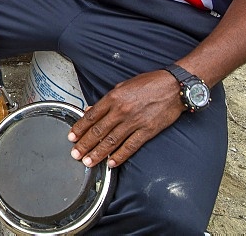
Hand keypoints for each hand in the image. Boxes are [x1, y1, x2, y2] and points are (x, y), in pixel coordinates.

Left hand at [67, 69, 183, 167]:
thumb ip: (107, 100)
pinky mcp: (147, 131)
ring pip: (111, 141)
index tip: (71, 137)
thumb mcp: (122, 86)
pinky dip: (120, 156)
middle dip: (85, 144)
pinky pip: (130, 146)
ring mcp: (134, 122)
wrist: (174, 87)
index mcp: (113, 98)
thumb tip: (91, 110)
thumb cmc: (149, 83)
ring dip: (98, 153)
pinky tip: (111, 163)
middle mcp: (121, 111)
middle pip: (98, 131)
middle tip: (75, 154)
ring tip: (88, 162)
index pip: (91, 116)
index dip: (79, 128)